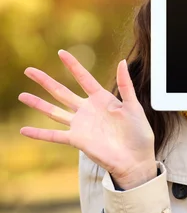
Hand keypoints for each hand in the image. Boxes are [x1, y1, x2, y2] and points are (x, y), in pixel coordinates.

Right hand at [18, 50, 155, 180]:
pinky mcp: (77, 140)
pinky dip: (39, 134)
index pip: (84, 78)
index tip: (61, 52)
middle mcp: (88, 110)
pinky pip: (55, 136)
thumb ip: (126, 85)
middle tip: (29, 70)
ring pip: (54, 111)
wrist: (136, 160)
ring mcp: (81, 125)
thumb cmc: (139, 134)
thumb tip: (121, 61)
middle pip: (61, 92)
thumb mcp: (134, 107)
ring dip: (38, 103)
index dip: (72, 65)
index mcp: (102, 99)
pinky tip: (24, 130)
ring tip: (22, 95)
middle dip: (45, 81)